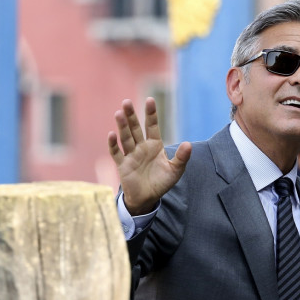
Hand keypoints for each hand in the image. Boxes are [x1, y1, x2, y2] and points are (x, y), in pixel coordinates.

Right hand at [108, 98, 191, 215]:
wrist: (148, 198)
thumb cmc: (161, 182)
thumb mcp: (175, 170)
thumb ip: (182, 157)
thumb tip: (188, 144)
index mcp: (154, 145)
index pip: (152, 126)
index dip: (151, 114)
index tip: (150, 100)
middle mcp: (141, 147)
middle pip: (135, 128)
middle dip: (131, 116)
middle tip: (126, 102)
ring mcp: (131, 155)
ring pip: (125, 138)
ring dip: (122, 126)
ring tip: (119, 113)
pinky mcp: (123, 165)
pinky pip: (116, 153)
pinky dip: (113, 145)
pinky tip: (111, 135)